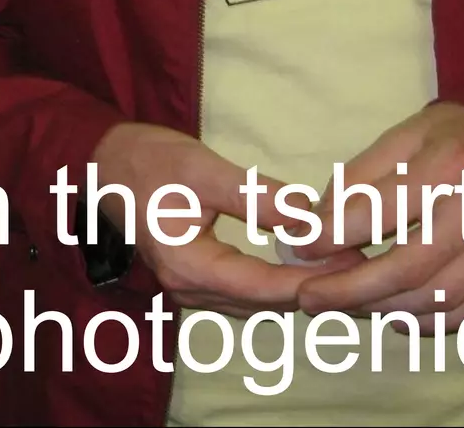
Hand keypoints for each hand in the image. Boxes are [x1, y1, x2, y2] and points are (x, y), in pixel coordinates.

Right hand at [92, 121, 359, 316]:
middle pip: (263, 302)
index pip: (261, 286)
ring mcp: (191, 287)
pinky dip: (279, 281)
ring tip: (343, 262)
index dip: (308, 279)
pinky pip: (246, 291)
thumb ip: (252, 195)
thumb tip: (306, 213)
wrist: (104, 164)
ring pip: (257, 301)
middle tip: (359, 261)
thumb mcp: (201, 169)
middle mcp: (189, 288)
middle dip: (311, 286)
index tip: (350, 263)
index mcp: (188, 265)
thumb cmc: (147, 162)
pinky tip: (307, 263)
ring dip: (298, 286)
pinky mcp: (198, 277)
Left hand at [292, 102, 463, 322]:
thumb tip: (309, 228)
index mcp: (451, 162)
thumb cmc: (449, 139)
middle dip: (350, 289)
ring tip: (346, 306)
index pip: (379, 211)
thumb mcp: (401, 138)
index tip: (298, 246)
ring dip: (382, 310)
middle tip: (310, 298)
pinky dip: (425, 323)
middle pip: (407, 267)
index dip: (331, 235)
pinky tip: (393, 314)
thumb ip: (356, 181)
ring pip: (435, 299)